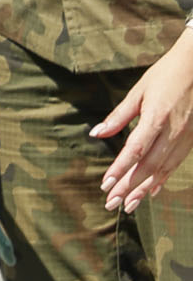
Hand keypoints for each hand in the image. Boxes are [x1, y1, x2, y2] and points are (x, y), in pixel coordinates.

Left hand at [98, 35, 192, 211]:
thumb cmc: (165, 75)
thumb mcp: (138, 91)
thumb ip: (119, 116)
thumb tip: (97, 134)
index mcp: (155, 119)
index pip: (135, 151)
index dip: (120, 170)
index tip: (106, 186)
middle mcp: (172, 133)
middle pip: (147, 166)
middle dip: (128, 187)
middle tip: (112, 204)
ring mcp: (184, 138)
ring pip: (162, 169)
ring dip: (144, 189)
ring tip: (129, 205)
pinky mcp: (191, 140)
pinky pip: (175, 164)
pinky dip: (162, 179)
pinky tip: (151, 191)